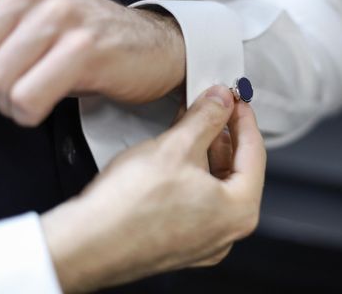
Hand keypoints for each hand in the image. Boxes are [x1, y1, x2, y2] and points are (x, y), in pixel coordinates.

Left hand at [0, 0, 185, 125]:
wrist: (156, 46)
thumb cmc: (93, 40)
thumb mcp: (34, 24)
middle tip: (12, 97)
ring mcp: (62, 16)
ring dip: (10, 105)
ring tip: (35, 97)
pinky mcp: (85, 48)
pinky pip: (27, 98)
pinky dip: (30, 114)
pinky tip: (47, 105)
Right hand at [40, 85, 265, 291]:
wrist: (85, 244)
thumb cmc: (129, 206)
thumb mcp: (177, 145)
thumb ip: (208, 116)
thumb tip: (222, 100)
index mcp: (239, 211)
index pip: (255, 152)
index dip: (244, 117)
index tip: (235, 98)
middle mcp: (227, 232)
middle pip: (237, 168)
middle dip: (224, 133)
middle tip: (214, 106)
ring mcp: (203, 241)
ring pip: (215, 183)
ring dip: (206, 150)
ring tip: (192, 123)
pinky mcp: (179, 242)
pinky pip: (197, 199)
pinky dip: (192, 172)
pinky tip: (177, 152)